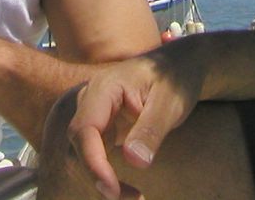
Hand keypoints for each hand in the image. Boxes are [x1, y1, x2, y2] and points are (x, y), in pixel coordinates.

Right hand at [62, 48, 201, 199]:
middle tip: (131, 198)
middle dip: (96, 175)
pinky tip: (129, 191)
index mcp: (104, 88)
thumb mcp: (169, 102)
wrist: (177, 67)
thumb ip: (151, 129)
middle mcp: (91, 101)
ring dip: (100, 179)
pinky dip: (106, 176)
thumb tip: (135, 161)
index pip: (85, 129)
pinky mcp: (101, 130)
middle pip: (78, 144)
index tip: (112, 188)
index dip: (92, 162)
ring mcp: (94, 116)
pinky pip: (93, 156)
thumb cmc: (174, 78)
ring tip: (135, 197)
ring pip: (81, 154)